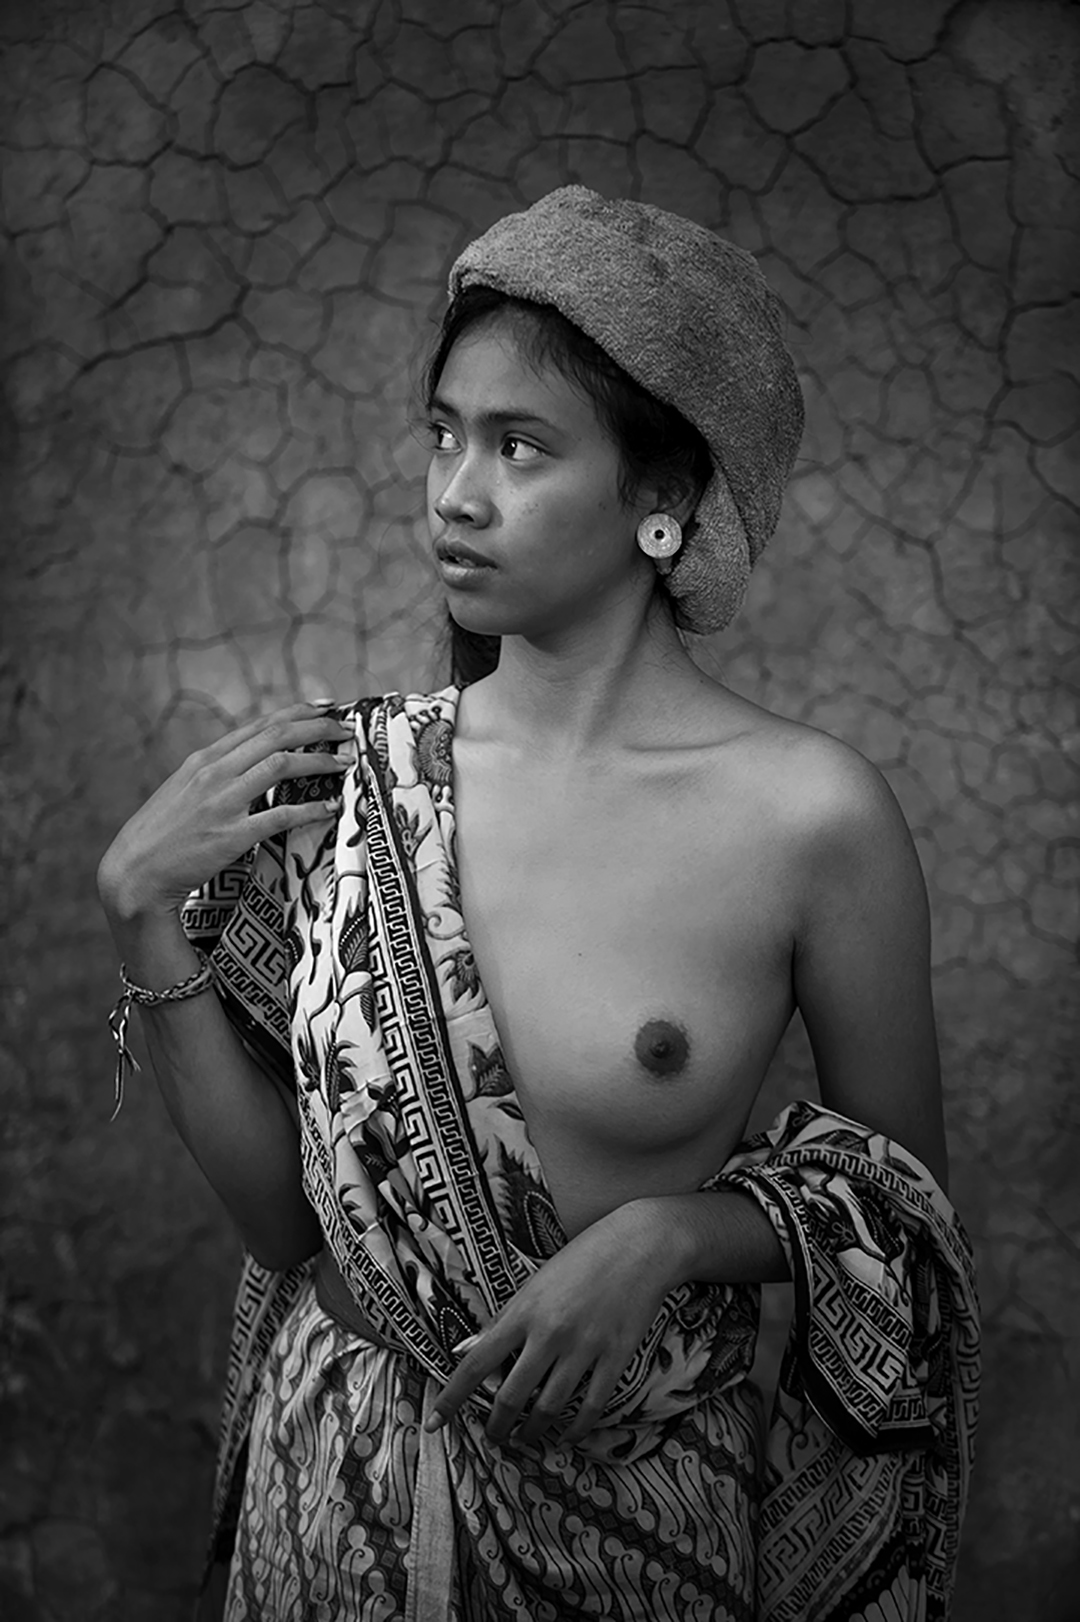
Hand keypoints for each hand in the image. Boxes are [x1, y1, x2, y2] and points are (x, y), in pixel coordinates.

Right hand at [98, 702, 354, 918]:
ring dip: (320, 760)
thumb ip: (215, 773)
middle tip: (346, 730)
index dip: (297, 713)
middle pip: (276, 736)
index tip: (325, 707)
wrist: (135, 873)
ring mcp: (222, 803)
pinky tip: (330, 808)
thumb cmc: (161, 835)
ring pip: (281, 766)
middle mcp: (214, 773)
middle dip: (317, 728)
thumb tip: (250, 763)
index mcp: (204, 759)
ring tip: (346, 761)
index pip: (259, 725)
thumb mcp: (182, 790)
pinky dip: (311, 809)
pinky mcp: (231, 836)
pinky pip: (280, 816)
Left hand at [425, 1201, 687, 1449]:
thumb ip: (504, 1320)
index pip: (475, 1365)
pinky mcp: (616, 1357)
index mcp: (523, 1312)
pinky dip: (575, 1430)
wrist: (637, 1245)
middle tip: (493, 1440)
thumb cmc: (581, 1259)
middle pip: (511, 1397)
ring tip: (525, 1441)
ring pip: (549, 1408)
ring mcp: (584, 1347)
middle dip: (497, 1427)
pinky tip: (566, 1437)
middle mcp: (549, 1333)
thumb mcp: (534, 1284)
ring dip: (532, 1433)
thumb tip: (471, 1351)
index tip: (433, 1423)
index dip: (451, 1399)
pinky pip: (591, 1406)